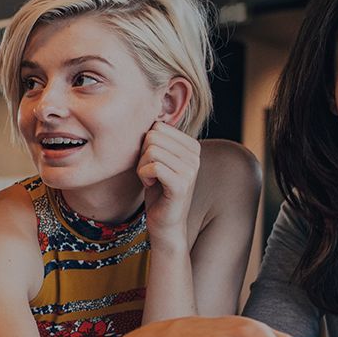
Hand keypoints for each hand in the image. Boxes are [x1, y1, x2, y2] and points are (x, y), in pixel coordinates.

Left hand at [137, 120, 201, 246]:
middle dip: (142, 155)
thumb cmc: (157, 190)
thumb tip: (143, 113)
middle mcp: (195, 155)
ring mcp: (190, 169)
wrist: (165, 223)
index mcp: (191, 145)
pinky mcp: (181, 184)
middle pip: (152, 136)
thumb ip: (156, 140)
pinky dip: (144, 176)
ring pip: (151, 151)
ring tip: (151, 180)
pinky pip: (153, 167)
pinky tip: (151, 186)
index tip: (152, 163)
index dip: (146, 145)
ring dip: (142, 167)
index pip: (157, 127)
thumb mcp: (157, 160)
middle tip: (149, 173)